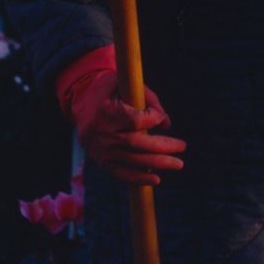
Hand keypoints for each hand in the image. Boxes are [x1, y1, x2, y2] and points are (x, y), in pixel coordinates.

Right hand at [68, 71, 185, 186]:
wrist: (81, 101)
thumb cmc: (110, 90)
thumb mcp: (126, 83)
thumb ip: (149, 100)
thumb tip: (167, 125)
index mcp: (107, 111)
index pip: (137, 120)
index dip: (153, 118)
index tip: (159, 115)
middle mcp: (103, 133)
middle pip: (137, 144)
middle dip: (162, 147)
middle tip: (182, 146)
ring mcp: (101, 150)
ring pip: (132, 160)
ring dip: (157, 164)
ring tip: (178, 163)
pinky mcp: (101, 160)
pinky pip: (121, 173)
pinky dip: (138, 178)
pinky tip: (156, 179)